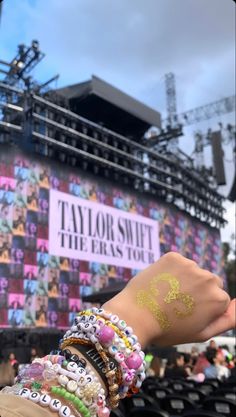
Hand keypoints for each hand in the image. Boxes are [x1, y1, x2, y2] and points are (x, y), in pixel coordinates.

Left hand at [103, 252, 235, 346]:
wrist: (135, 316)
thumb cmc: (168, 330)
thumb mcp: (202, 333)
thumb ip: (228, 320)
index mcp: (218, 298)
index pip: (219, 299)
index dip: (203, 308)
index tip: (188, 315)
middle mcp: (208, 278)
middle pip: (209, 282)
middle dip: (198, 291)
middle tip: (177, 304)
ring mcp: (190, 265)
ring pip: (193, 271)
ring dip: (184, 279)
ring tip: (166, 295)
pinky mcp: (173, 256)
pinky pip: (178, 263)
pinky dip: (172, 271)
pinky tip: (161, 283)